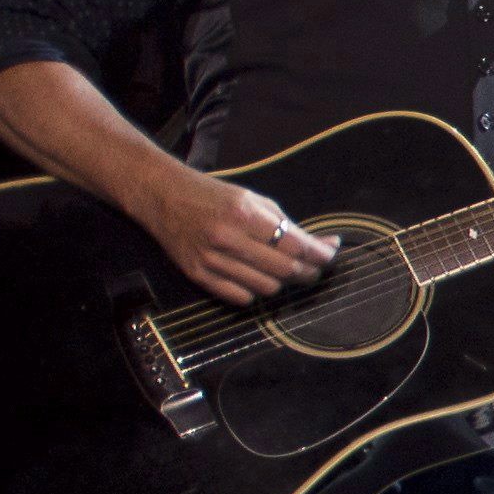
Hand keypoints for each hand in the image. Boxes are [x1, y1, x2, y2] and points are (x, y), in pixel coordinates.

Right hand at [144, 176, 337, 306]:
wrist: (162, 196)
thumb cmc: (213, 196)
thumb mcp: (253, 200)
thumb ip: (287, 224)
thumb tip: (324, 245)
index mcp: (244, 215)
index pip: (295, 245)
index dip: (319, 254)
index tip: (330, 254)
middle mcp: (227, 239)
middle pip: (284, 270)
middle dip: (308, 271)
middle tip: (313, 267)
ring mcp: (210, 260)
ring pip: (266, 288)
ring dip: (282, 282)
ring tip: (282, 270)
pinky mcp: (198, 276)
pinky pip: (240, 297)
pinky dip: (255, 291)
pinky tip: (255, 276)